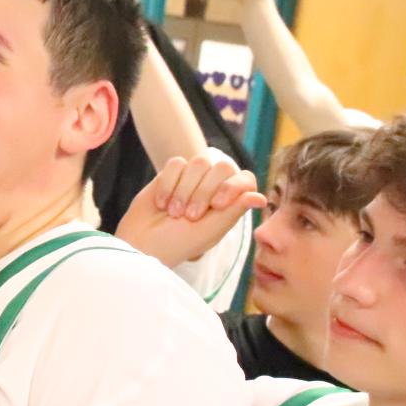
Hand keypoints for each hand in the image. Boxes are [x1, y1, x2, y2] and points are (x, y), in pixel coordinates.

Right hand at [116, 149, 265, 266]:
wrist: (143, 242)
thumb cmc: (179, 242)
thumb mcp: (211, 230)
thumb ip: (235, 210)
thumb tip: (261, 197)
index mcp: (230, 202)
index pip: (244, 178)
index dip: (232, 186)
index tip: (216, 205)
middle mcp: (213, 187)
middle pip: (222, 167)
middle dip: (205, 191)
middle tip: (190, 215)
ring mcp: (192, 178)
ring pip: (198, 163)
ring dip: (184, 190)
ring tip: (173, 212)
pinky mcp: (171, 173)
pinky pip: (176, 164)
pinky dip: (168, 184)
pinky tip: (162, 203)